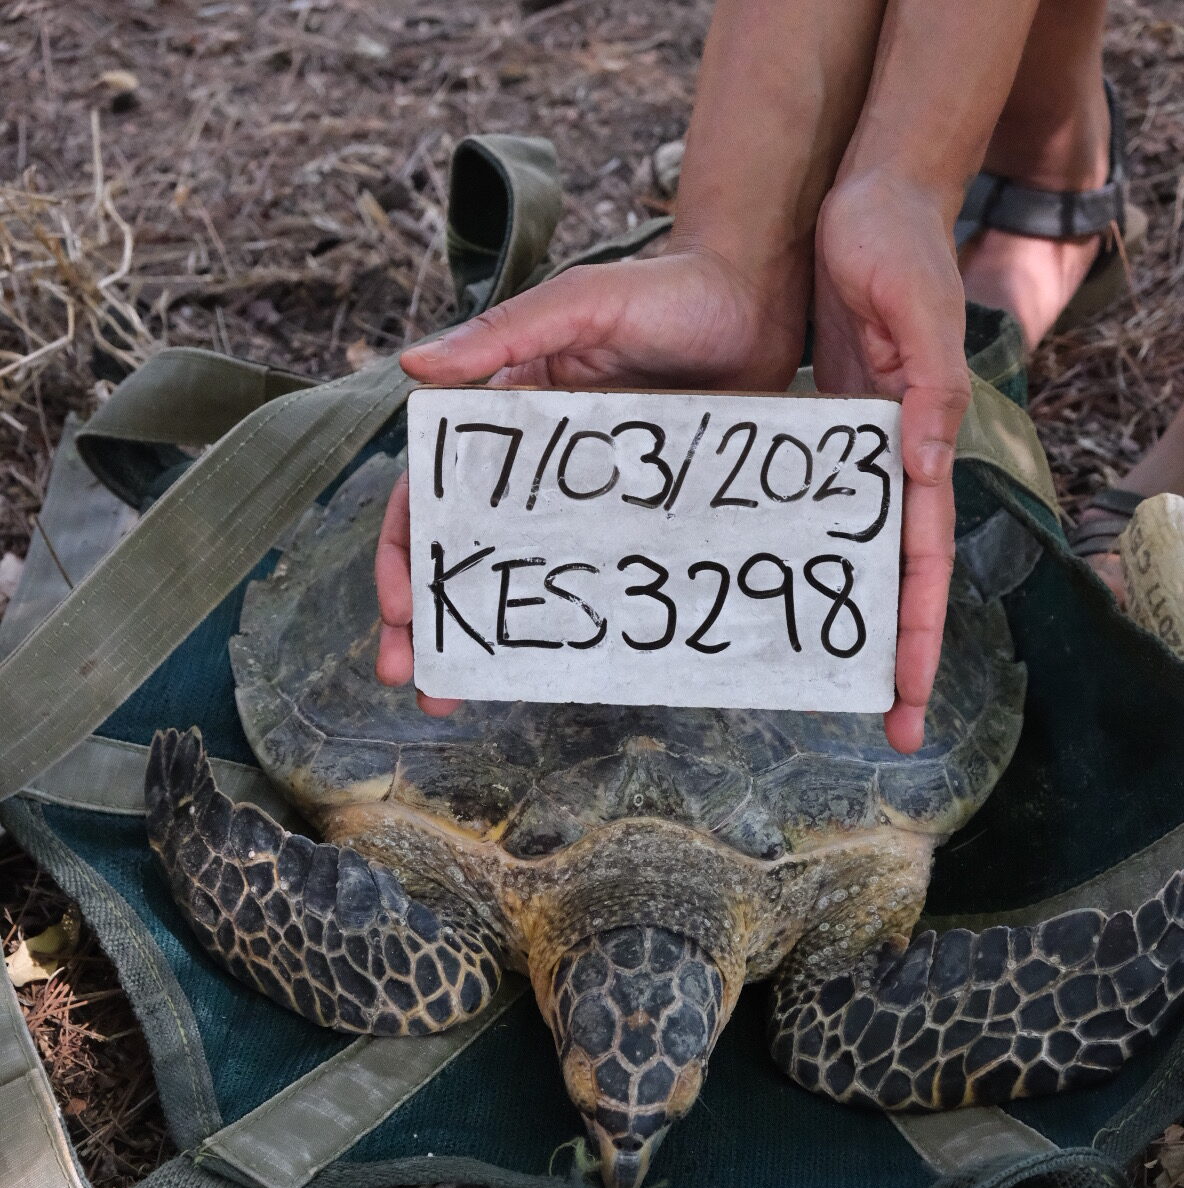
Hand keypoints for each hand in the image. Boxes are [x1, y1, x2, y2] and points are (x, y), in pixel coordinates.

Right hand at [375, 245, 807, 704]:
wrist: (765, 303)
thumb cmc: (669, 290)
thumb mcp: (582, 302)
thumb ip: (506, 333)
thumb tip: (412, 366)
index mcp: (504, 421)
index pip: (432, 492)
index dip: (408, 550)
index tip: (400, 607)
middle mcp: (535, 471)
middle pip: (463, 550)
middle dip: (428, 615)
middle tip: (407, 675)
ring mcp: (588, 503)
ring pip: (521, 578)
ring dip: (483, 637)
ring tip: (456, 693)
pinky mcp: (642, 522)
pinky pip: (597, 580)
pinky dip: (567, 628)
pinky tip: (548, 672)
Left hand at [812, 172, 970, 753]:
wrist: (859, 208)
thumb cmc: (897, 252)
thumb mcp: (918, 314)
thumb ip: (927, 390)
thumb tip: (926, 468)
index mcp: (919, 454)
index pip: (923, 568)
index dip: (919, 640)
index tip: (911, 706)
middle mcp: (889, 472)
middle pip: (893, 586)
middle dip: (895, 659)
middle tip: (892, 731)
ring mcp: (850, 464)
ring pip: (845, 562)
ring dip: (842, 625)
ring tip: (822, 689)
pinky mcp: (813, 444)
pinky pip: (797, 518)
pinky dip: (785, 561)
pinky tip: (754, 600)